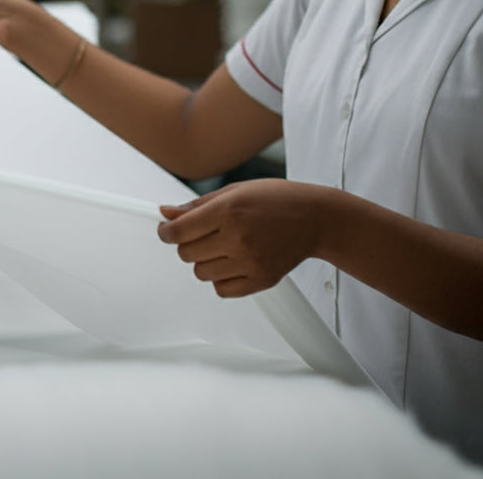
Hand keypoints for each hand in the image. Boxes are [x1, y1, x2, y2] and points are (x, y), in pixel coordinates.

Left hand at [157, 179, 330, 297]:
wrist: (316, 218)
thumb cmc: (277, 200)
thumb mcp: (235, 191)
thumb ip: (197, 205)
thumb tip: (166, 213)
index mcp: (228, 211)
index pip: (178, 231)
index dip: (166, 232)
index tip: (167, 230)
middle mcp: (237, 237)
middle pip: (185, 254)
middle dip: (188, 244)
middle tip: (204, 235)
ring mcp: (250, 262)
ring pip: (200, 273)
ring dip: (205, 262)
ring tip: (224, 247)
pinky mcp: (261, 280)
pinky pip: (222, 290)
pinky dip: (221, 279)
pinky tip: (233, 263)